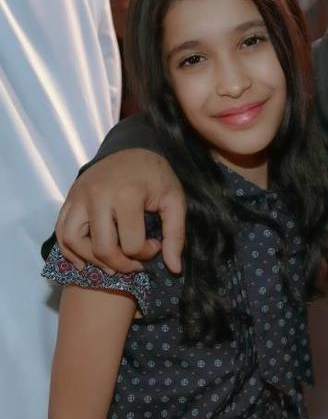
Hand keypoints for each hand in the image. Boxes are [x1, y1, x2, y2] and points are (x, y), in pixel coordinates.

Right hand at [55, 149, 185, 273]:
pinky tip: (84, 262)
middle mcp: (98, 196)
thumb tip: (175, 269)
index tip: (156, 245)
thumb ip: (175, 235)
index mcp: (127, 196)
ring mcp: (79, 197)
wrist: (133, 149)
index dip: (147, 253)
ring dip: (92, 261)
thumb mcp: (174, 201)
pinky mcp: (69, 199)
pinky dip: (68, 251)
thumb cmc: (156, 177)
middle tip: (135, 263)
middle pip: (102, 248)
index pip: (131, 244)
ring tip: (111, 266)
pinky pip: (60, 231)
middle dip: (121, 264)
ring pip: (74, 241)